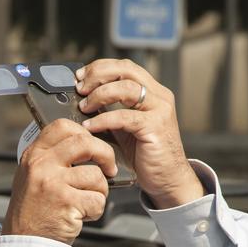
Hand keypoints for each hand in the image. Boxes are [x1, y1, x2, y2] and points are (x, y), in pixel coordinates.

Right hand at [5, 118, 113, 243]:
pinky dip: (96, 210)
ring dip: (100, 191)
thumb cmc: (32, 210)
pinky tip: (83, 215)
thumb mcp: (31, 176)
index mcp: (34, 155)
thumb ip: (51, 158)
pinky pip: (97, 200)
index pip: (62, 126)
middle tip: (109, 168)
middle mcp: (42, 165)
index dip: (84, 132)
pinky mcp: (66, 203)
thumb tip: (84, 143)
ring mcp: (54, 184)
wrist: (24, 241)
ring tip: (87, 201)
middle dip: (105, 155)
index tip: (93, 144)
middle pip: (85, 143)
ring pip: (96, 175)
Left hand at [76, 59, 203, 207]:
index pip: (125, 67)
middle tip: (80, 88)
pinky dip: (103, 120)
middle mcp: (159, 96)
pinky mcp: (156, 127)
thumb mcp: (125, 127)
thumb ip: (111, 109)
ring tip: (84, 107)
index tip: (80, 76)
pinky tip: (90, 127)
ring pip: (126, 88)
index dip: (100, 67)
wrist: (167, 180)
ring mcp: (160, 110)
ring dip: (99, 95)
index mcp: (153, 92)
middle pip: (125, 70)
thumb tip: (84, 99)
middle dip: (97, 75)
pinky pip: (124, 116)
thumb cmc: (146, 155)